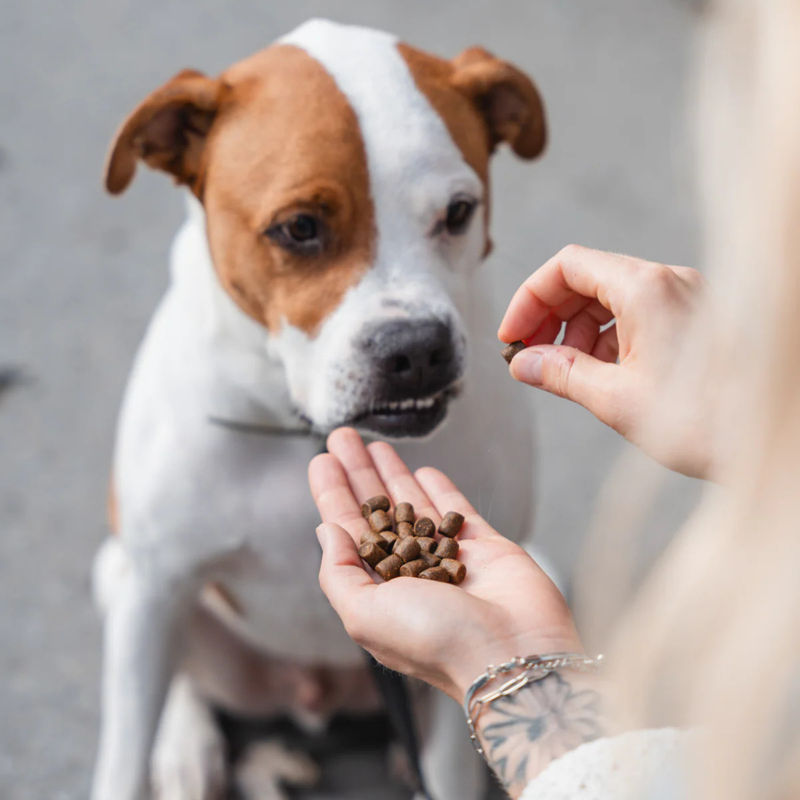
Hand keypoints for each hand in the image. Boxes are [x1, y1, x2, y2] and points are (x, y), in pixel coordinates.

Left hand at [308, 428, 581, 702]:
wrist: (512, 652)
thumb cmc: (436, 641)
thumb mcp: (365, 614)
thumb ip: (340, 571)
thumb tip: (326, 530)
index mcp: (379, 591)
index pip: (349, 531)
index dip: (333, 495)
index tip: (322, 462)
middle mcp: (411, 573)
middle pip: (377, 511)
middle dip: (359, 474)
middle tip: (342, 438)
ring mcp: (448, 558)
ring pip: (414, 506)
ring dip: (393, 475)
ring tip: (374, 444)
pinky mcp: (484, 548)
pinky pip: (456, 511)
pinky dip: (440, 491)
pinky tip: (423, 470)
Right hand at [498, 245, 708, 477]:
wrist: (771, 441)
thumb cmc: (706, 422)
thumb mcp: (616, 399)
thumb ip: (561, 374)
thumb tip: (523, 363)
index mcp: (646, 289)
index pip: (567, 266)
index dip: (530, 298)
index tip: (513, 335)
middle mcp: (669, 283)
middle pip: (588, 279)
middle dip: (552, 317)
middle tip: (530, 357)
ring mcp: (686, 299)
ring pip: (613, 298)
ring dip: (579, 331)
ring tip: (568, 373)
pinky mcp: (696, 320)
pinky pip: (639, 315)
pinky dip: (611, 338)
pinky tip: (603, 374)